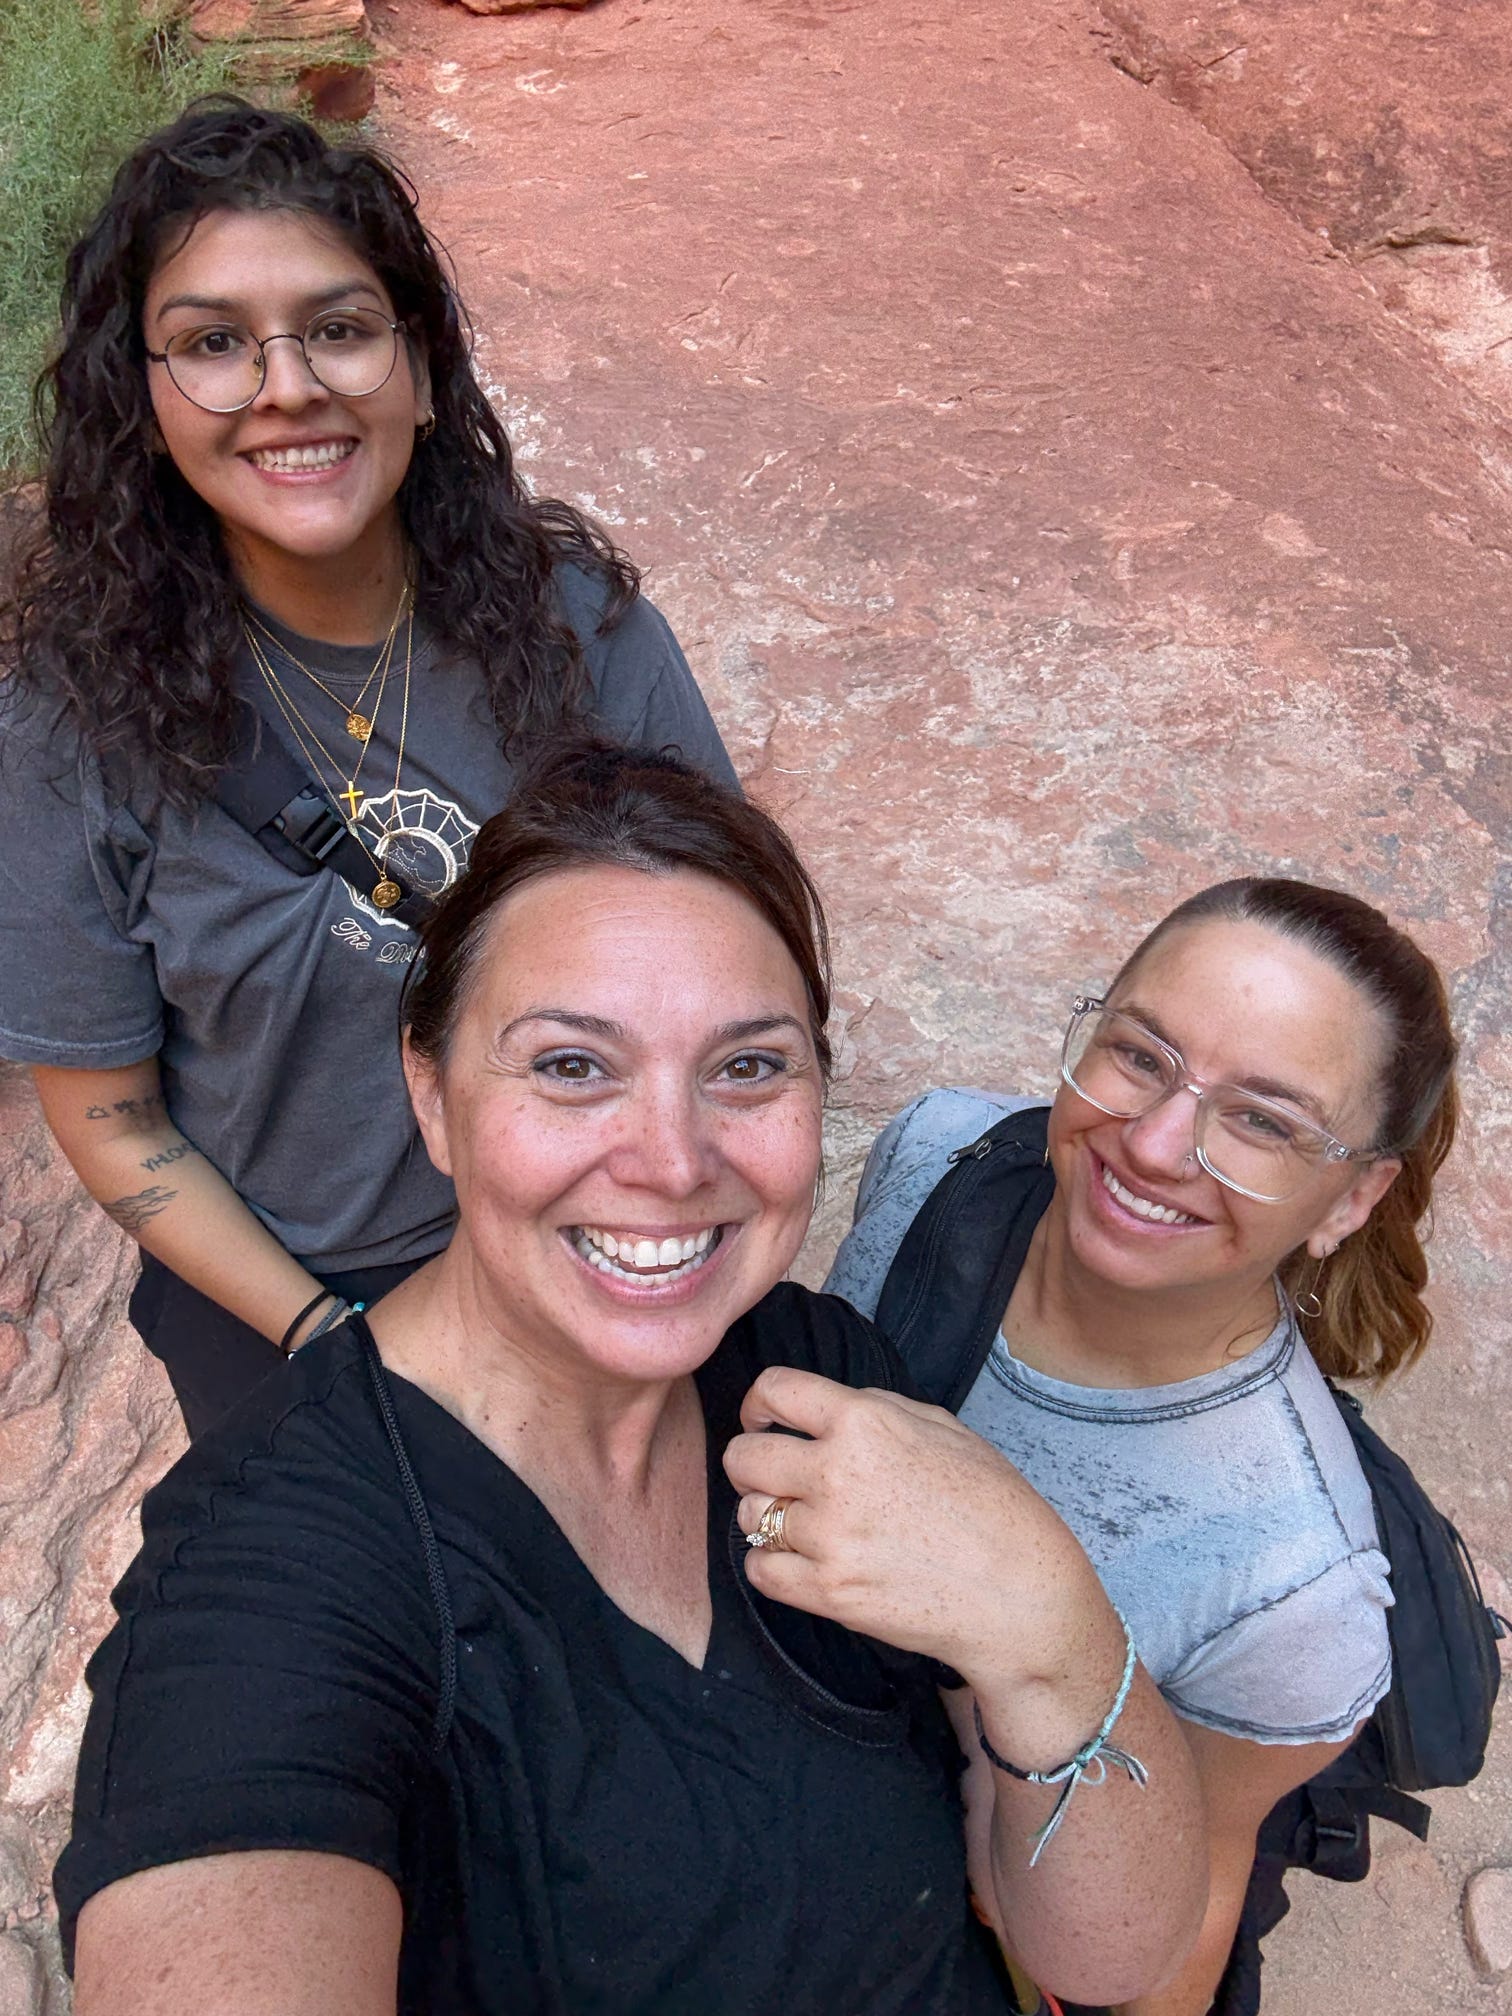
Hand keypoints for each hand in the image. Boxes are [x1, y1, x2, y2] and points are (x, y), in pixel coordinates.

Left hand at [723, 1366, 1110, 1687]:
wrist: (1020, 1593)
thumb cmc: (993, 1507)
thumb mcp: (941, 1427)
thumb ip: (874, 1410)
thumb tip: (823, 1410)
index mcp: (864, 1423)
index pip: (774, 1390)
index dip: (759, 1405)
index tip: (763, 1421)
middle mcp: (837, 1474)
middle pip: (742, 1457)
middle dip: (750, 1463)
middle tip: (773, 1477)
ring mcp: (829, 1537)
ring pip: (748, 1516)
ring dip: (767, 1517)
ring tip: (802, 1523)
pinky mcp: (829, 1592)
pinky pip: (760, 1570)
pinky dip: (772, 1564)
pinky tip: (801, 1560)